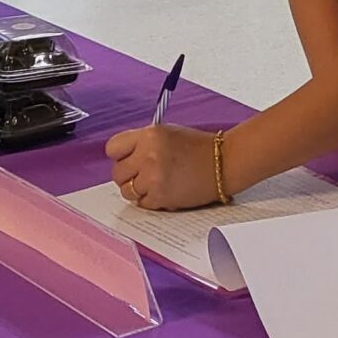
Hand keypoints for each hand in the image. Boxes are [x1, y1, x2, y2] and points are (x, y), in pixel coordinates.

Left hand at [104, 123, 224, 209]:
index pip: (113, 148)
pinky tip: (165, 191)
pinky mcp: (161, 196)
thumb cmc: (198, 148)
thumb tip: (123, 158)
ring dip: (138, 190)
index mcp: (149, 135)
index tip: (127, 159)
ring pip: (127, 190)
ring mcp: (153, 177)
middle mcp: (148, 155)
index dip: (119, 156)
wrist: (224, 162)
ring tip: (154, 184)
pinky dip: (150, 200)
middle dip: (128, 175)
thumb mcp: (167, 134)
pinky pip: (142, 203)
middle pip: (117, 172)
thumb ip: (143, 143)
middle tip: (143, 174)